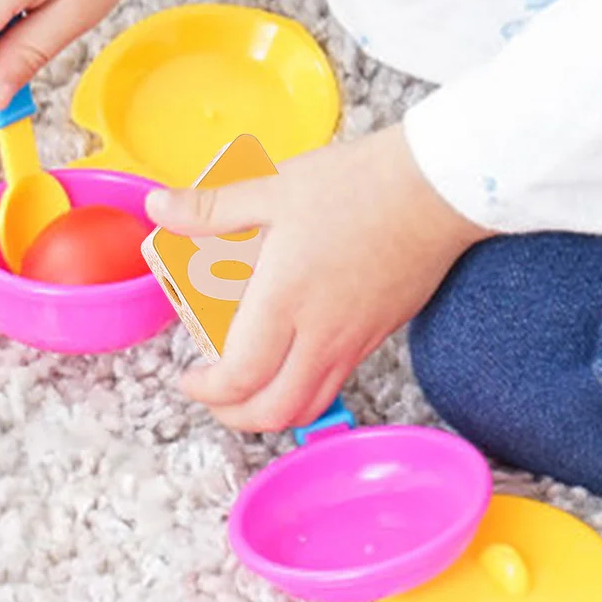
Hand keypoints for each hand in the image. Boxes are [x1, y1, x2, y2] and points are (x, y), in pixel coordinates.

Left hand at [146, 125, 493, 432]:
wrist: (441, 189)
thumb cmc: (361, 185)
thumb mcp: (274, 189)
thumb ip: (211, 208)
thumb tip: (160, 209)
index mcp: (285, 301)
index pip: (238, 377)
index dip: (206, 391)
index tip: (189, 377)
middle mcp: (319, 335)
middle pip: (271, 412)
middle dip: (231, 416)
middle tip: (211, 394)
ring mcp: (352, 343)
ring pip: (305, 409)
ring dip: (268, 413)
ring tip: (246, 389)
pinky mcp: (375, 338)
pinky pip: (333, 386)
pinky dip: (301, 393)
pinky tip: (288, 361)